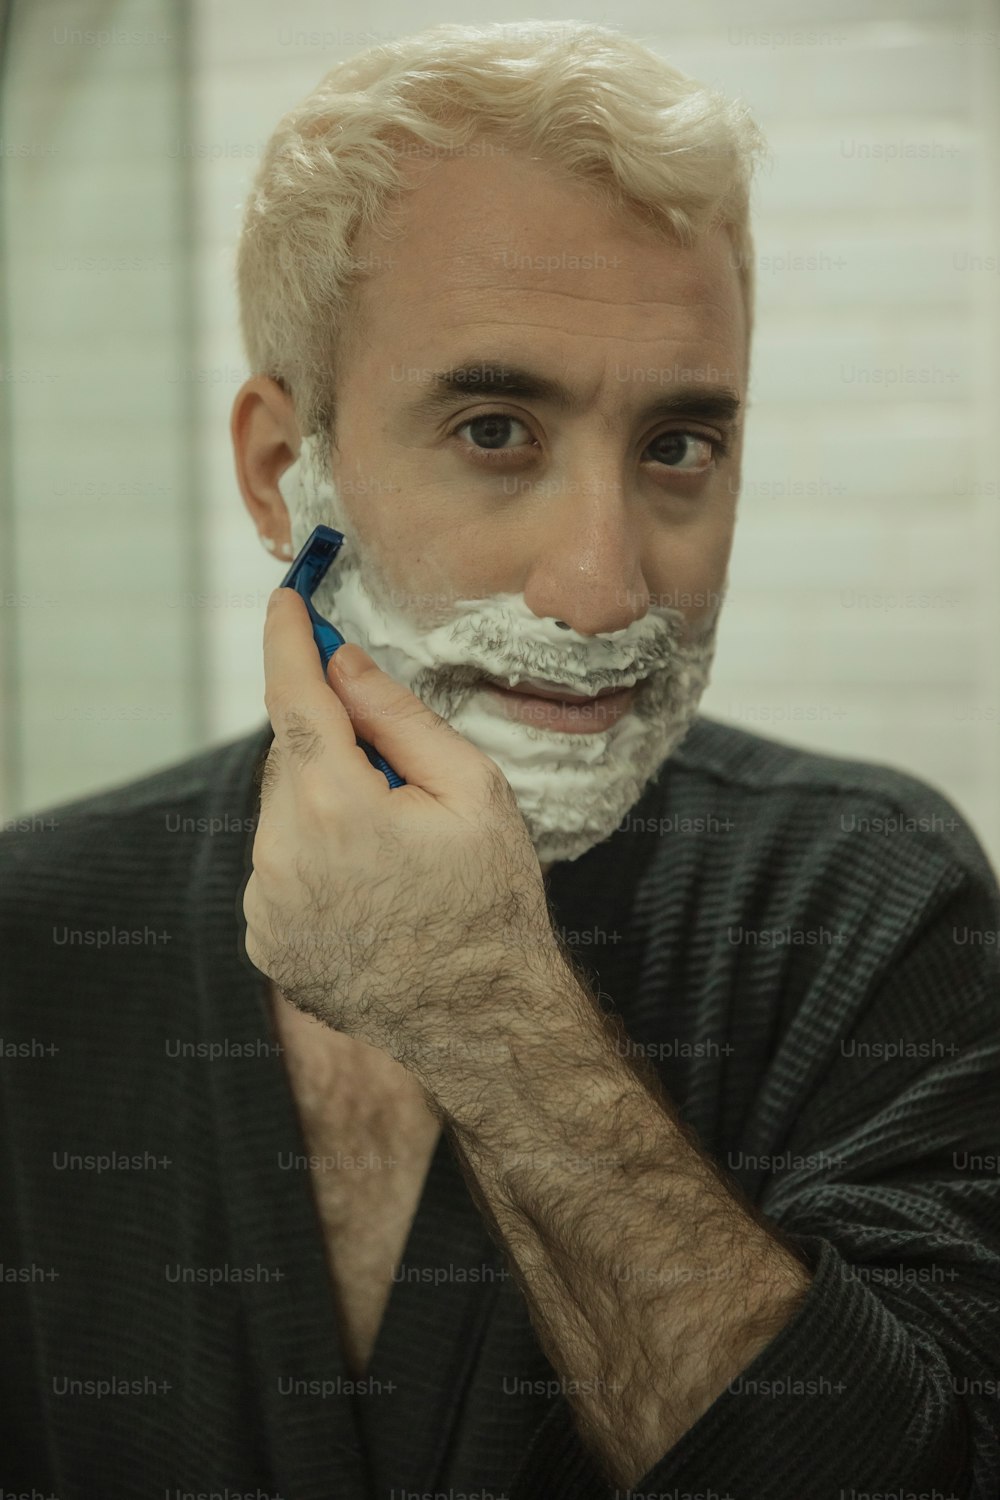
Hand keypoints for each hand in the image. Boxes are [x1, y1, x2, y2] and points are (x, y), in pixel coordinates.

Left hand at [242, 588, 563, 1072]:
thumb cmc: (492, 900)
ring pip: (280, 814)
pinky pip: (276, 867)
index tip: (284, 601)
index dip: (286, 641)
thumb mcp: (473, 791)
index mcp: (335, 807)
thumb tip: (342, 661)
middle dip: (333, 748)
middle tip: (396, 778)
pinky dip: (310, 857)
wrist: (481, 1019)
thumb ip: (399, 718)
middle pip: (289, 758)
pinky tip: (368, 890)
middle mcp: (281, 854)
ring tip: (392, 855)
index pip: (293, 698)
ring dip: (322, 806)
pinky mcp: (262, 939)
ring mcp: (265, 904)